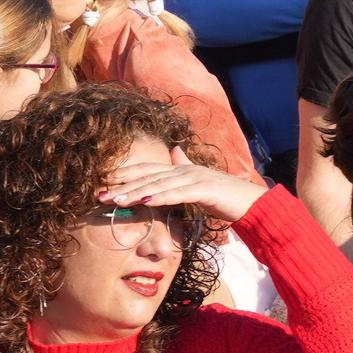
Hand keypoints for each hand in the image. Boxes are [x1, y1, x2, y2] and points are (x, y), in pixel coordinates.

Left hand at [101, 145, 268, 222]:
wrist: (253, 202)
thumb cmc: (225, 196)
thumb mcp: (200, 182)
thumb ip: (186, 166)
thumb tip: (175, 149)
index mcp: (181, 169)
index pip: (148, 170)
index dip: (125, 174)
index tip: (103, 182)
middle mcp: (185, 170)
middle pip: (148, 176)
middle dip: (123, 185)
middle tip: (100, 195)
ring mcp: (195, 178)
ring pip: (160, 185)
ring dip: (136, 192)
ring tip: (116, 200)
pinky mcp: (205, 190)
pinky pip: (179, 193)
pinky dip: (161, 197)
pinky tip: (146, 202)